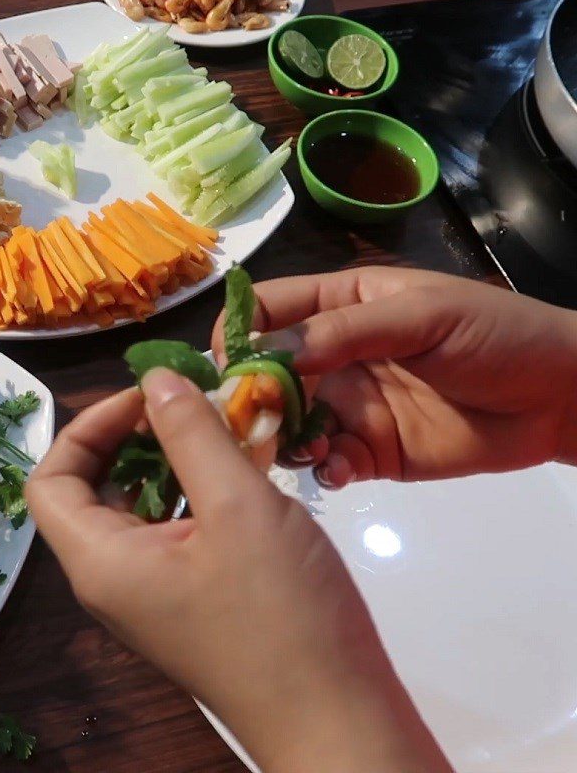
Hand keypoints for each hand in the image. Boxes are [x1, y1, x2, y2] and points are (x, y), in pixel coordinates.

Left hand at [26, 369, 451, 772]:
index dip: (88, 426)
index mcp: (101, 560)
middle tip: (192, 406)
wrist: (337, 716)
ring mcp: (154, 593)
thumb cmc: (282, 610)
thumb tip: (155, 378)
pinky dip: (201, 492)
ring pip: (143, 506)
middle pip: (95, 489)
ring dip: (177, 460)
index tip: (147, 398)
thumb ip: (191, 434)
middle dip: (138, 437)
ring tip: (226, 428)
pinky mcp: (192, 599)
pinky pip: (177, 530)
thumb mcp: (237, 505)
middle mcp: (114, 578)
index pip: (51, 478)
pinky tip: (246, 470)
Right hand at [213, 266, 576, 487]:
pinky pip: (327, 462)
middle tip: (251, 420)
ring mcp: (349, 406)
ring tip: (301, 449)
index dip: (243, 330)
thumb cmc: (493, 335)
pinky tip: (336, 469)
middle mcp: (334, 356)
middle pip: (268, 371)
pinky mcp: (368, 452)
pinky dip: (321, 468)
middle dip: (253, 395)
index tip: (230, 363)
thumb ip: (346, 329)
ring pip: (289, 421)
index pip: (271, 308)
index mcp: (342, 304)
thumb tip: (271, 350)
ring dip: (282, 436)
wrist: (557, 397)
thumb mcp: (422, 315)